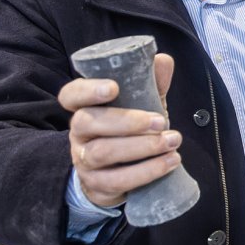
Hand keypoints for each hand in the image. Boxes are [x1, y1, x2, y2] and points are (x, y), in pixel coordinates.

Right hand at [59, 53, 181, 207]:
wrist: (119, 172)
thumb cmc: (130, 129)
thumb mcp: (141, 104)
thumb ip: (150, 83)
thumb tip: (163, 60)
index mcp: (85, 107)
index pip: (71, 95)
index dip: (88, 90)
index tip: (114, 87)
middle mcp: (78, 133)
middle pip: (87, 123)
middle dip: (128, 121)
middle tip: (161, 121)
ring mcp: (83, 160)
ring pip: (102, 152)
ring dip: (142, 147)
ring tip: (173, 141)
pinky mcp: (96, 184)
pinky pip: (116, 181)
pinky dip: (147, 172)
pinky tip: (170, 162)